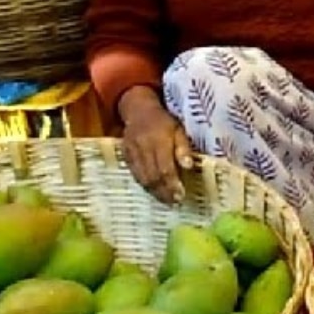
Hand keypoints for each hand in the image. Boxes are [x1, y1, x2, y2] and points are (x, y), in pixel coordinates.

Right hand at [119, 87, 193, 202]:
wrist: (137, 111)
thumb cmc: (163, 121)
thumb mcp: (178, 129)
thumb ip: (183, 148)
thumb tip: (189, 166)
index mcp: (158, 140)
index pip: (165, 168)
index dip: (172, 184)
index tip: (181, 195)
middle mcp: (143, 148)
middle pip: (152, 176)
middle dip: (164, 192)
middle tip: (175, 202)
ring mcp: (132, 153)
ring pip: (142, 178)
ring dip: (154, 192)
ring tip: (166, 201)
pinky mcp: (125, 157)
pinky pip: (134, 175)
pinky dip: (145, 185)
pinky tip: (154, 192)